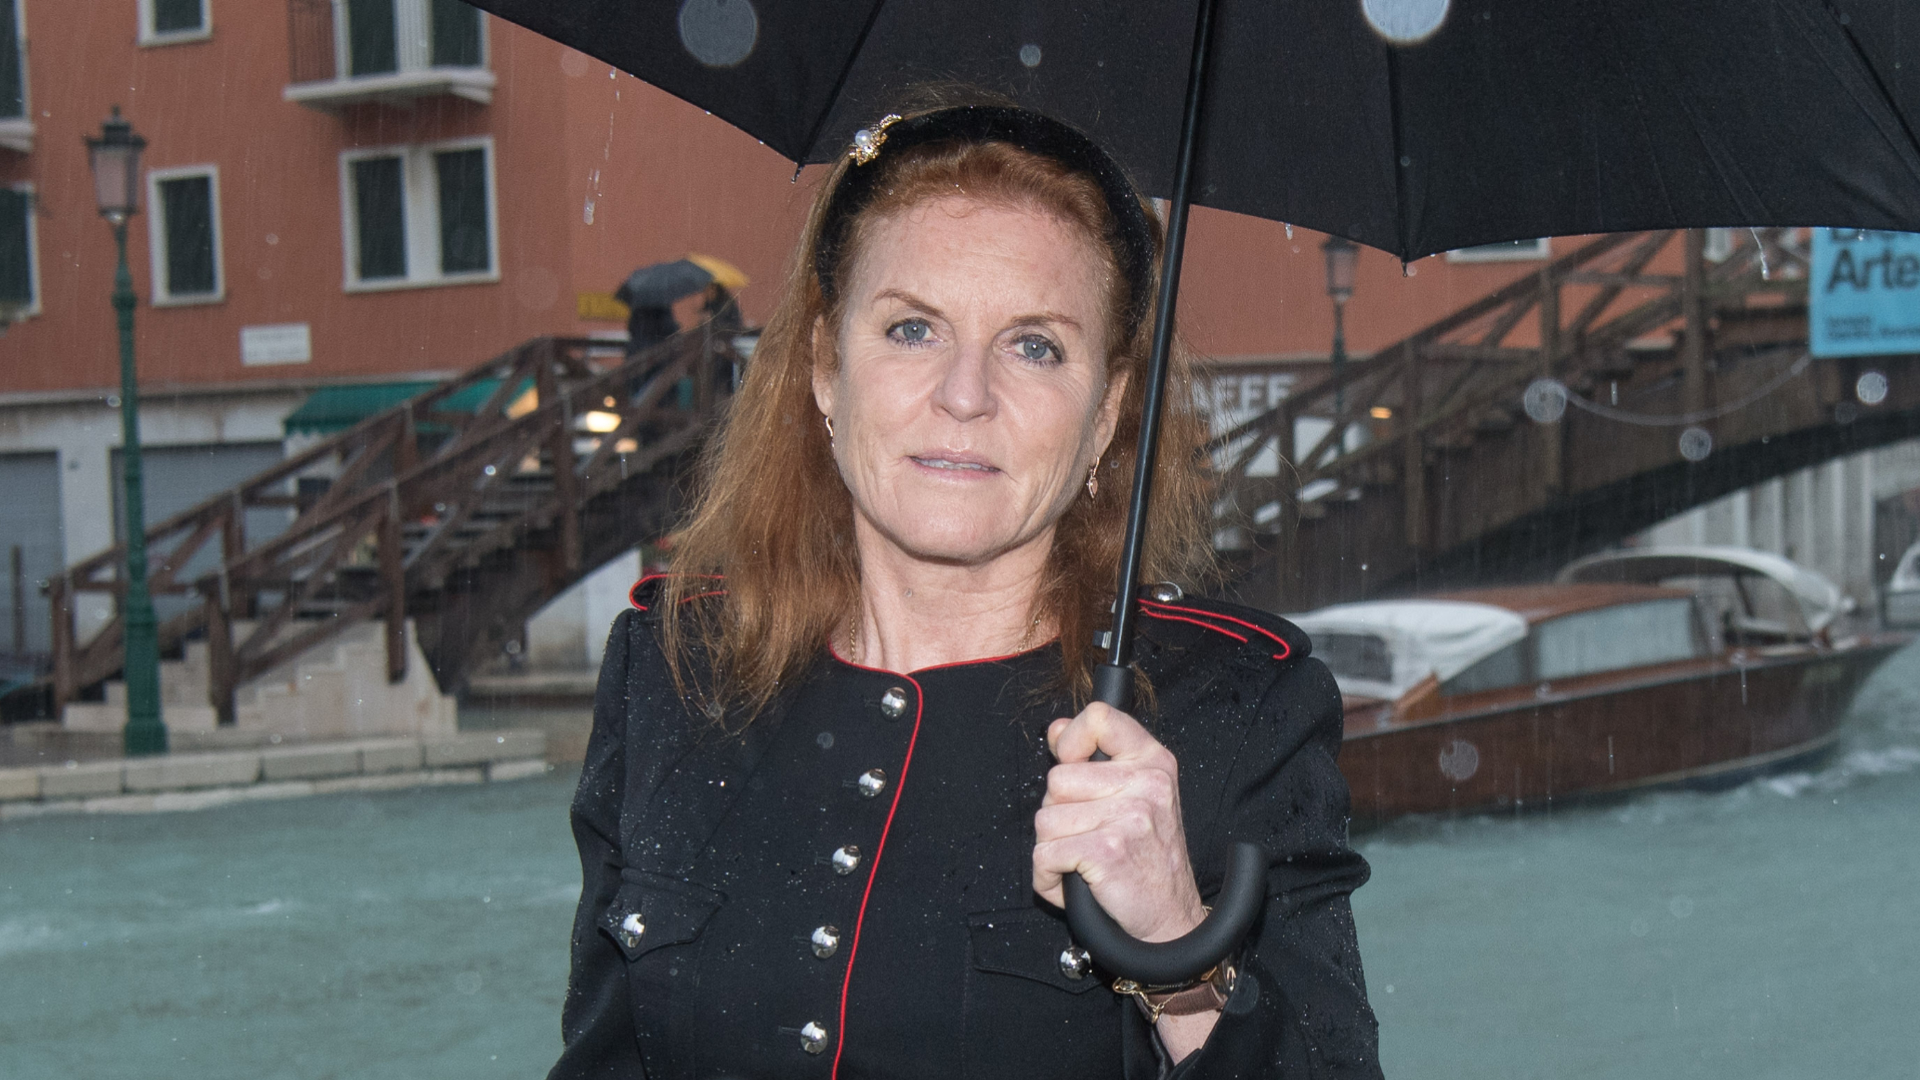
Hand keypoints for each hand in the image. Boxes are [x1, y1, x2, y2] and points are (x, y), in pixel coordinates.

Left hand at [1031, 702, 1206, 943]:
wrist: (1170, 920)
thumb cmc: (1148, 860)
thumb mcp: (1135, 796)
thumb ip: (1095, 759)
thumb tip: (1056, 729)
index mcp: (1153, 761)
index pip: (1099, 717)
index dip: (1071, 740)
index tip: (1073, 763)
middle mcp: (1146, 783)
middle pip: (1057, 779)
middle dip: (1059, 814)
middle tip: (1090, 836)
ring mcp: (1129, 815)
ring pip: (1045, 820)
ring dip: (1053, 849)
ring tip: (1083, 862)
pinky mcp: (1108, 850)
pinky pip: (1044, 855)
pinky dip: (1048, 877)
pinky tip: (1074, 882)